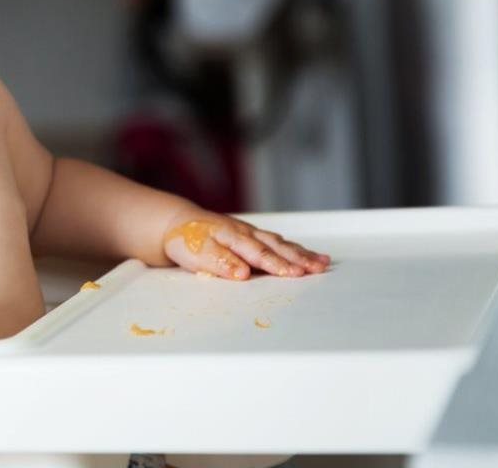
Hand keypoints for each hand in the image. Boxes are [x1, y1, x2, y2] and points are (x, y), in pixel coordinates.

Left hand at [162, 212, 329, 279]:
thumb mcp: (197, 253)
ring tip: (322, 262)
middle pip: (277, 248)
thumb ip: (220, 262)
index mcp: (234, 238)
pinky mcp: (250, 235)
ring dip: (301, 253)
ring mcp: (250, 233)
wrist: (175, 224)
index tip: (296, 274)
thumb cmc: (186, 240)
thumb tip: (242, 274)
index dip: (278, 265)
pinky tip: (303, 253)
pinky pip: (275, 241)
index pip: (260, 255)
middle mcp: (246, 234)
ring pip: (280, 243)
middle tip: (320, 268)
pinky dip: (292, 248)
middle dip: (300, 259)